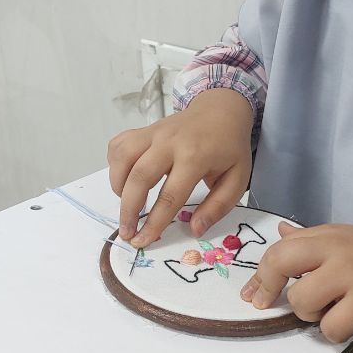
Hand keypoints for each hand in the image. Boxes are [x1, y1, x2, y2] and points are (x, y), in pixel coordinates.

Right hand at [107, 88, 253, 246]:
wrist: (221, 110)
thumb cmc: (229, 148)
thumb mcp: (237, 178)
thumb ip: (218, 206)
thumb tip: (195, 230)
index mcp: (195, 156)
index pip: (170, 196)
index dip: (154, 223)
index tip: (143, 242)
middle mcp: (170, 142)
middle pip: (139, 178)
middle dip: (128, 210)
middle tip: (126, 232)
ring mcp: (153, 133)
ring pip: (123, 159)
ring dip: (118, 186)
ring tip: (127, 204)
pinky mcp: (143, 129)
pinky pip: (119, 146)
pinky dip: (115, 165)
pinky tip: (126, 178)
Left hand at [241, 223, 352, 345]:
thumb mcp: (352, 239)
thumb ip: (315, 239)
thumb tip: (281, 231)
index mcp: (331, 233)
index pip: (281, 246)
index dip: (261, 273)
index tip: (253, 294)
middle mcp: (338, 248)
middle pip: (280, 261)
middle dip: (269, 287)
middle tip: (270, 304)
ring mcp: (352, 273)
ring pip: (302, 300)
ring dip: (311, 314)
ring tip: (334, 310)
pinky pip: (329, 326)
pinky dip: (335, 331)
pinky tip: (352, 322)